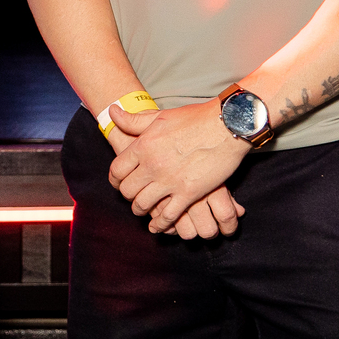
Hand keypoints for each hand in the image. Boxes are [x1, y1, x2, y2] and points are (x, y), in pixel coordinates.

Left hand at [105, 101, 249, 236]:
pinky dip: (160, 224)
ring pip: (143, 204)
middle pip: (128, 190)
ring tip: (143, 210)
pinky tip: (157, 227)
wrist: (226, 126)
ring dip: (140, 210)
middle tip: (132, 196)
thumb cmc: (193, 119)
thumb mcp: (159, 116)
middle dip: (127, 195)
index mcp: (142, 146)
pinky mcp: (189, 193)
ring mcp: (170, 181)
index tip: (118, 183)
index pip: (117, 170)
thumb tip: (111, 111)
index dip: (115, 180)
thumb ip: (133, 120)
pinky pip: (168, 215)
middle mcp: (152, 165)